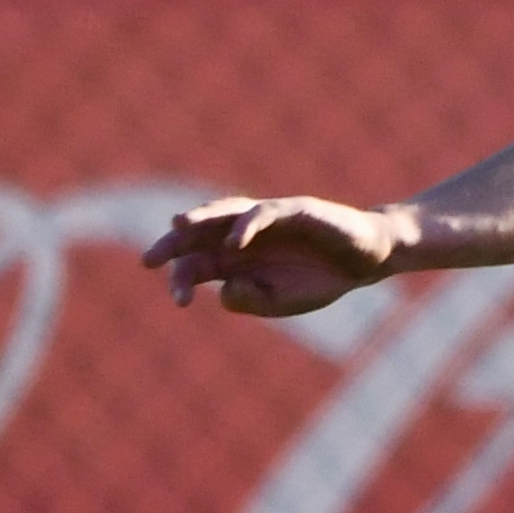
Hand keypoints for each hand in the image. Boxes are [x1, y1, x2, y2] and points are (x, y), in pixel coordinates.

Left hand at [140, 197, 406, 316]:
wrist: (364, 260)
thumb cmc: (318, 279)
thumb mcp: (279, 301)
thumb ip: (250, 299)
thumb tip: (220, 292)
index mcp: (234, 260)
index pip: (195, 265)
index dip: (182, 280)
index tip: (179, 302)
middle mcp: (241, 236)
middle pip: (198, 235)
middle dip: (174, 245)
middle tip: (149, 260)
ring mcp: (265, 220)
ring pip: (223, 213)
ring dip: (201, 218)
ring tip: (178, 226)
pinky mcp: (292, 210)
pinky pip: (264, 213)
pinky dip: (248, 225)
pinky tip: (234, 242)